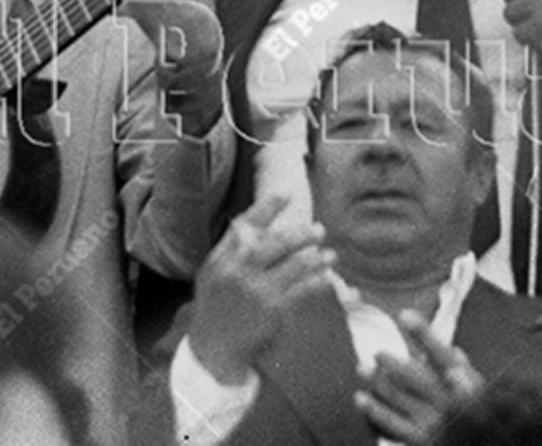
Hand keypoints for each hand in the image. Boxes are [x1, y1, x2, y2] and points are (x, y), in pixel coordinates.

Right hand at [186, 194, 332, 384]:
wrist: (211, 348)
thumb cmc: (215, 305)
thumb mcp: (212, 274)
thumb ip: (229, 248)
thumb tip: (246, 223)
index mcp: (222, 259)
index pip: (246, 225)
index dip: (267, 207)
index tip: (287, 194)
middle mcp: (238, 271)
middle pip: (276, 243)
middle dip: (300, 234)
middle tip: (319, 230)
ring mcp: (256, 290)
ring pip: (293, 265)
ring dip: (316, 257)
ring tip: (330, 255)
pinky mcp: (272, 309)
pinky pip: (301, 289)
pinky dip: (316, 281)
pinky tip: (327, 277)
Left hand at [357, 311, 484, 444]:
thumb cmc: (479, 424)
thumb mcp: (482, 399)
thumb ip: (468, 375)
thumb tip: (455, 351)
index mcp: (467, 387)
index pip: (442, 354)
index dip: (423, 333)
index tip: (404, 314)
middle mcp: (448, 403)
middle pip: (414, 376)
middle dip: (393, 362)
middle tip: (378, 352)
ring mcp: (432, 423)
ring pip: (398, 398)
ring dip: (377, 382)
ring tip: (362, 369)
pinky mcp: (420, 442)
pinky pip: (392, 424)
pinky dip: (375, 410)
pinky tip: (361, 399)